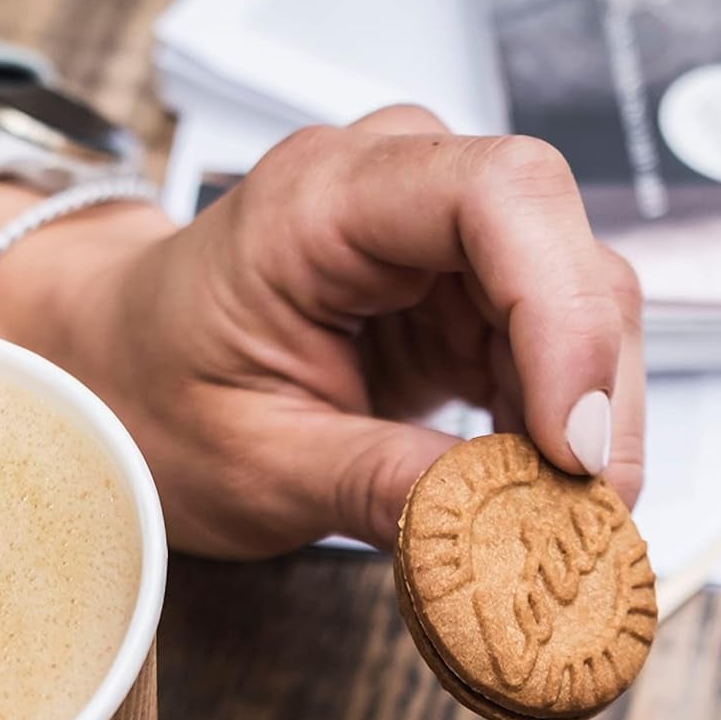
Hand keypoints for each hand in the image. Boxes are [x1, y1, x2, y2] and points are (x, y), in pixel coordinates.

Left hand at [0, 109, 643, 556]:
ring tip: (554, 517)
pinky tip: (536, 487)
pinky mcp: (464, 294)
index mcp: (324, 197)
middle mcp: (398, 189)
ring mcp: (440, 238)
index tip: (572, 447)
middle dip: (594, 391)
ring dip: (589, 420)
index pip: (499, 198)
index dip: (563, 319)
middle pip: (564, 253)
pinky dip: (562, 427)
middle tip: (587, 515)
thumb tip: (502, 530)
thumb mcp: (258, 464)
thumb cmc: (160, 394)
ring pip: (581, 304)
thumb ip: (379, 485)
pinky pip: (555, 349)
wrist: (126, 376)